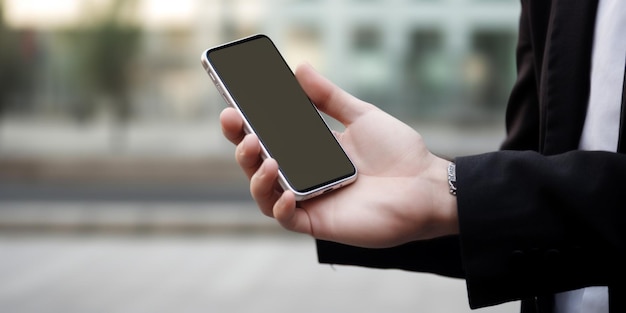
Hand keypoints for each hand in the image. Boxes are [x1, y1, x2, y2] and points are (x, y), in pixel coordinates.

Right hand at [220, 63, 457, 247]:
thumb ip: (328, 97)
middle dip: (241, 146)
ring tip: (263, 156)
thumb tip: (299, 68)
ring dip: (255, 175)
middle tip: (236, 124)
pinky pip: (287, 220)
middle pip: (258, 165)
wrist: (427, 185)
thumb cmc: (399, 153)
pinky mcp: (321, 224)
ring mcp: (310, 201)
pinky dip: (280, 207)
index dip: (245, 125)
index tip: (233, 106)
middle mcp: (305, 176)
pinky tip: (286, 190)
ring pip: (264, 194)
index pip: (268, 138)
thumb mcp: (361, 116)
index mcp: (311, 151)